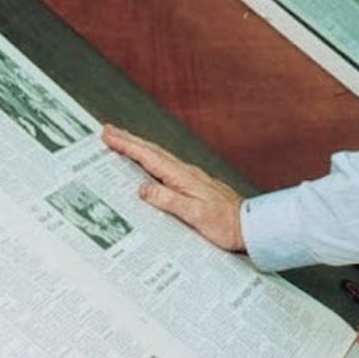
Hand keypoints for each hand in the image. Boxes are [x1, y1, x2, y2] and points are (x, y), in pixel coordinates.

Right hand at [102, 125, 244, 252]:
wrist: (250, 226)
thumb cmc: (225, 224)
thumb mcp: (195, 215)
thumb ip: (169, 200)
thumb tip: (143, 189)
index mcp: (183, 177)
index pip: (149, 157)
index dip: (127, 146)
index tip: (109, 136)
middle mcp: (186, 173)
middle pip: (152, 151)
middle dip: (129, 140)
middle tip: (108, 131)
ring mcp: (191, 177)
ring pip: (159, 157)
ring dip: (139, 148)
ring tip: (122, 142)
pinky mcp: (194, 185)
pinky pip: (166, 167)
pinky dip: (152, 160)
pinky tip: (149, 164)